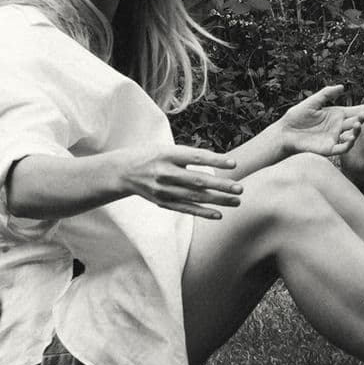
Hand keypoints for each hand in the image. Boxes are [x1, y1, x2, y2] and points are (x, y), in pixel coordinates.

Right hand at [119, 144, 241, 218]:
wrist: (123, 172)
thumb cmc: (151, 156)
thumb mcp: (167, 149)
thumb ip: (188, 156)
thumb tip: (218, 163)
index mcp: (167, 154)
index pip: (196, 158)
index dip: (216, 160)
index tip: (234, 164)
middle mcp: (165, 172)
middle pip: (198, 180)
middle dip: (221, 185)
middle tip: (240, 188)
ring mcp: (163, 189)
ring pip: (195, 197)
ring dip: (218, 200)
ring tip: (236, 201)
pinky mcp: (162, 202)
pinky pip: (185, 209)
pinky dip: (203, 212)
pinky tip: (218, 214)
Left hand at [278, 85, 363, 156]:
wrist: (285, 132)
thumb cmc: (296, 116)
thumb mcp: (312, 102)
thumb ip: (326, 94)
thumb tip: (342, 87)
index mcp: (336, 115)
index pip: (354, 111)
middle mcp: (337, 126)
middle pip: (355, 122)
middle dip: (361, 118)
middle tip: (363, 113)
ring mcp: (334, 138)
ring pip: (352, 136)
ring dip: (357, 131)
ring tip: (357, 124)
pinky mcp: (329, 148)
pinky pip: (343, 148)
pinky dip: (349, 144)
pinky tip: (350, 137)